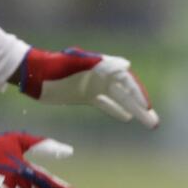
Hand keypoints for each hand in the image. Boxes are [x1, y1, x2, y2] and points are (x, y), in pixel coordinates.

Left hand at [18, 47, 158, 128]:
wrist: (32, 74)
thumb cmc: (52, 67)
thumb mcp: (74, 64)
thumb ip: (99, 64)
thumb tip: (127, 64)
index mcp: (102, 66)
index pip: (127, 79)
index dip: (139, 92)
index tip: (147, 107)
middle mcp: (101, 76)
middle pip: (127, 92)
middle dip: (141, 106)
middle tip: (155, 123)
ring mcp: (94, 85)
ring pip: (119, 99)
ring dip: (134, 110)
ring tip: (149, 123)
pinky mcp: (85, 95)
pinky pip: (105, 103)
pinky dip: (116, 110)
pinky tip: (127, 118)